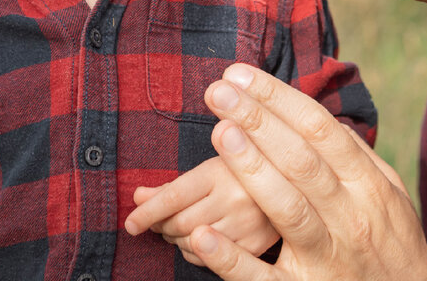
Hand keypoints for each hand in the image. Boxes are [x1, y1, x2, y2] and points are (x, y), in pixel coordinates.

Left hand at [125, 156, 279, 265]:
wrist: (296, 182)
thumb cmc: (245, 171)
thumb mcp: (211, 167)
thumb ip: (173, 184)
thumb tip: (138, 197)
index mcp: (222, 172)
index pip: (173, 196)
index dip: (147, 212)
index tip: (131, 223)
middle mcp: (235, 198)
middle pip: (179, 223)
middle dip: (161, 225)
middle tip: (158, 220)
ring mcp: (247, 224)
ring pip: (192, 244)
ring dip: (177, 239)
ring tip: (181, 226)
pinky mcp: (256, 245)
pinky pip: (211, 260)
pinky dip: (196, 252)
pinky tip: (201, 238)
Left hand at [185, 64, 426, 280]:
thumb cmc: (393, 247)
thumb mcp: (391, 196)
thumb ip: (357, 158)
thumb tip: (320, 120)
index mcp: (369, 186)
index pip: (320, 130)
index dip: (279, 99)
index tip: (241, 76)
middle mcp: (349, 217)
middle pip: (301, 159)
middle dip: (258, 120)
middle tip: (219, 90)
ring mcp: (326, 257)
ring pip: (287, 208)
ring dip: (252, 168)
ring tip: (221, 132)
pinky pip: (262, 278)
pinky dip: (232, 259)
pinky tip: (204, 236)